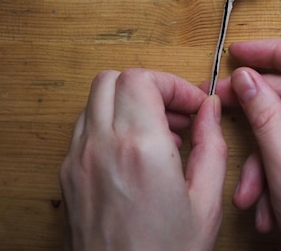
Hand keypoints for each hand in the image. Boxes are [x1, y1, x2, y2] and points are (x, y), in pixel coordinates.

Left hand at [60, 69, 226, 250]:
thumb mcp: (206, 202)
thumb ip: (211, 144)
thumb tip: (210, 108)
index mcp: (141, 148)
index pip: (142, 79)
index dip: (171, 83)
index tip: (192, 105)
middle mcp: (102, 146)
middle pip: (113, 79)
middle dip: (148, 85)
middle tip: (174, 112)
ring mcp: (78, 160)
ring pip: (94, 99)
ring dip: (126, 102)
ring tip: (157, 133)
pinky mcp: (68, 176)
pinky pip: (84, 127)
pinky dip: (108, 123)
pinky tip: (134, 152)